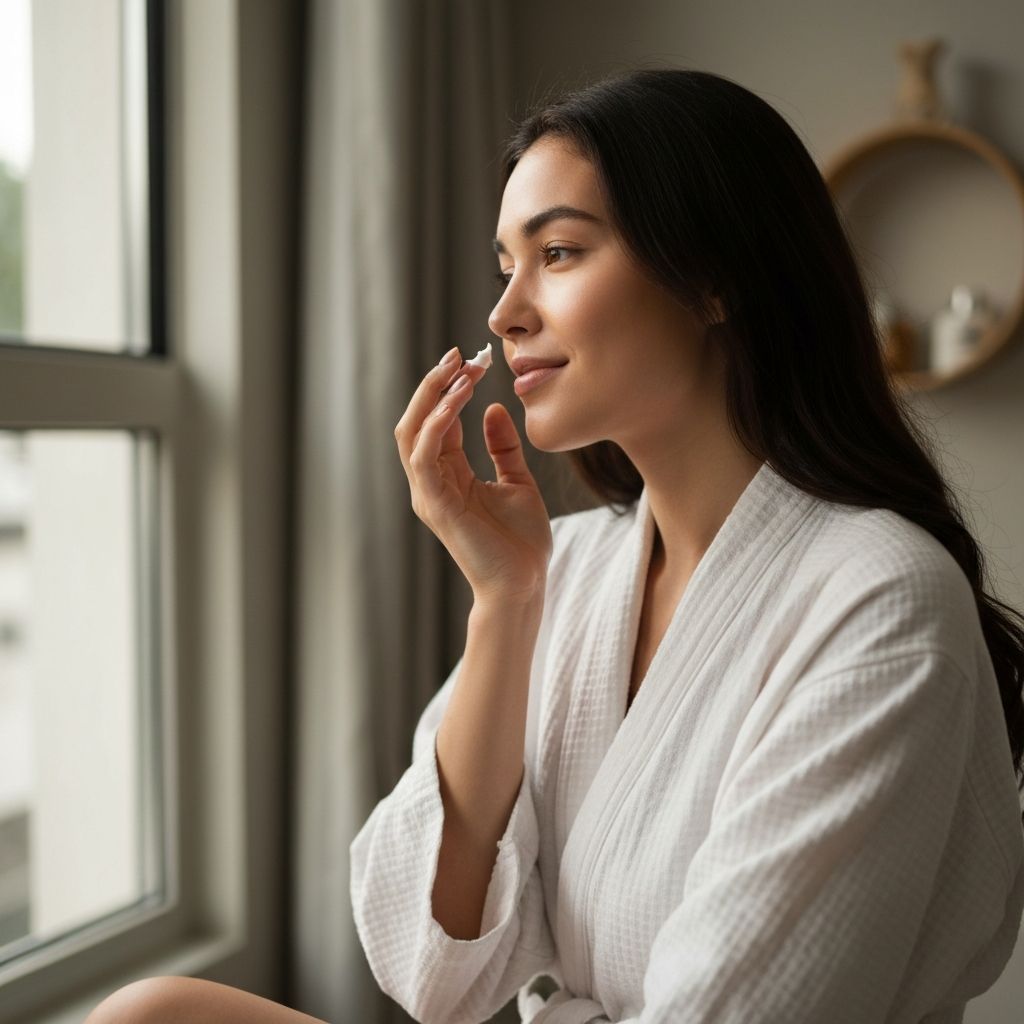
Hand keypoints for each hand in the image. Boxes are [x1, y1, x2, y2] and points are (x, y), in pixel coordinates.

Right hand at [394, 347, 551, 604]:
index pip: (439, 421)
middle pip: (416, 420)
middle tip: (458, 355)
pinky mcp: (435, 505)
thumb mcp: (518, 482)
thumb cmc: (521, 542)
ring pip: (412, 433)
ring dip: (432, 397)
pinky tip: (458, 401)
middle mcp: (431, 481)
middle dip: (434, 384)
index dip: (452, 387)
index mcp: (449, 474)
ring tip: (458, 371)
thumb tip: (494, 408)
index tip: (474, 361)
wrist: (524, 584)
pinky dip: (436, 425)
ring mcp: (429, 493)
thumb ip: (502, 448)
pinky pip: (424, 457)